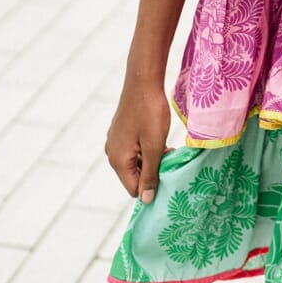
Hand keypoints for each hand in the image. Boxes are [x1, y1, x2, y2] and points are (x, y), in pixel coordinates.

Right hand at [105, 77, 170, 203]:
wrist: (143, 81)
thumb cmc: (150, 113)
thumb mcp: (154, 147)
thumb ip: (150, 174)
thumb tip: (146, 200)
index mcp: (117, 160)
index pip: (134, 189)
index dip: (152, 186)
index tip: (168, 174)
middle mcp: (111, 153)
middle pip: (133, 176)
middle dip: (152, 172)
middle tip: (170, 158)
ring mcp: (115, 141)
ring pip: (135, 163)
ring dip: (151, 160)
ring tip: (167, 148)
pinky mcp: (120, 132)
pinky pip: (133, 150)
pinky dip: (146, 149)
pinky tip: (159, 140)